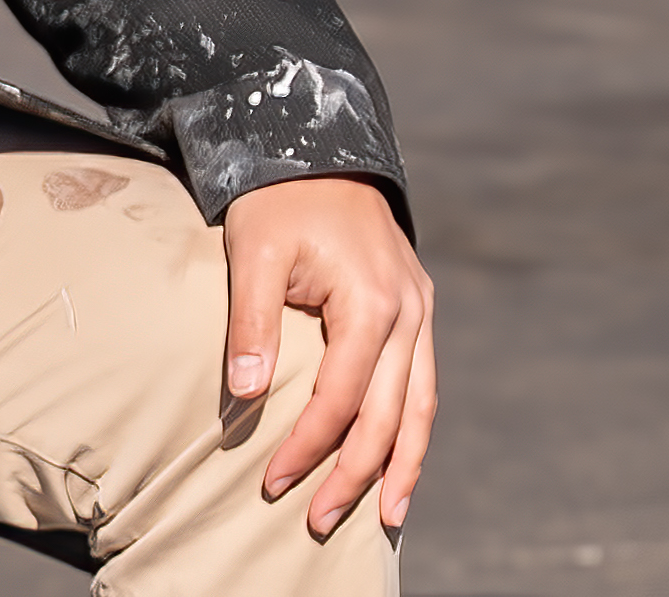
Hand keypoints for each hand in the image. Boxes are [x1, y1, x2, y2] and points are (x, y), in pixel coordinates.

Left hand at [220, 174, 436, 541]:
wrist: (318, 148)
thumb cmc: (278, 202)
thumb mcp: (254, 252)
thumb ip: (251, 322)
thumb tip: (245, 395)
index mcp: (372, 299)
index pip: (341, 397)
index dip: (308, 446)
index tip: (271, 483)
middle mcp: (409, 310)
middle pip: (389, 415)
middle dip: (355, 475)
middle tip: (319, 521)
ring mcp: (420, 309)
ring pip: (422, 405)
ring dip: (403, 465)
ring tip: (386, 519)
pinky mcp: (417, 309)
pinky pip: (423, 382)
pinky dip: (415, 429)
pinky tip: (400, 465)